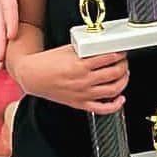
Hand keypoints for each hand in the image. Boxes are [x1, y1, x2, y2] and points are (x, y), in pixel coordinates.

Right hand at [13, 46, 127, 114]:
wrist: (33, 76)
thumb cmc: (47, 63)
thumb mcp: (68, 50)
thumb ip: (86, 50)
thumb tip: (103, 48)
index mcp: (80, 65)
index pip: (108, 58)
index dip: (119, 54)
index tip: (122, 51)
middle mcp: (83, 80)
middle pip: (114, 73)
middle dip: (123, 66)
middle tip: (124, 61)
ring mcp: (83, 94)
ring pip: (113, 90)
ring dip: (123, 81)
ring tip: (123, 75)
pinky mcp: (80, 104)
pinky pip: (103, 108)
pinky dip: (115, 105)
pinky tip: (120, 98)